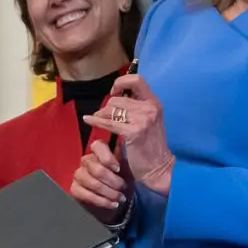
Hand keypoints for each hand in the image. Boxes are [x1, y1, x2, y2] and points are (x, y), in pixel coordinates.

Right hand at [71, 135, 130, 218]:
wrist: (125, 198)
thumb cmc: (128, 178)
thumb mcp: (131, 163)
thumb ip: (124, 150)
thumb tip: (119, 137)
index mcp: (101, 150)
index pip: (97, 146)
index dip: (107, 158)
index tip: (118, 169)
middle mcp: (87, 160)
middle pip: (96, 169)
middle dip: (113, 181)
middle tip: (124, 188)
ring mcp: (79, 174)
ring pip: (91, 183)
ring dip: (109, 193)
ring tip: (120, 198)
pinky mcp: (75, 189)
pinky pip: (84, 194)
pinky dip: (101, 201)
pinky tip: (112, 204)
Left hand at [104, 72, 173, 194]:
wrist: (158, 168)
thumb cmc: (150, 146)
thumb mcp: (148, 120)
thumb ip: (136, 108)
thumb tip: (116, 98)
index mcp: (154, 102)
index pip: (137, 80)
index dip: (121, 82)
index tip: (114, 92)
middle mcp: (150, 108)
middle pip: (118, 99)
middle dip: (107, 107)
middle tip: (103, 116)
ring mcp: (142, 120)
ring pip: (112, 109)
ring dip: (101, 115)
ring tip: (98, 120)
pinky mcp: (134, 132)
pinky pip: (109, 122)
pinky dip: (96, 121)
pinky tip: (88, 120)